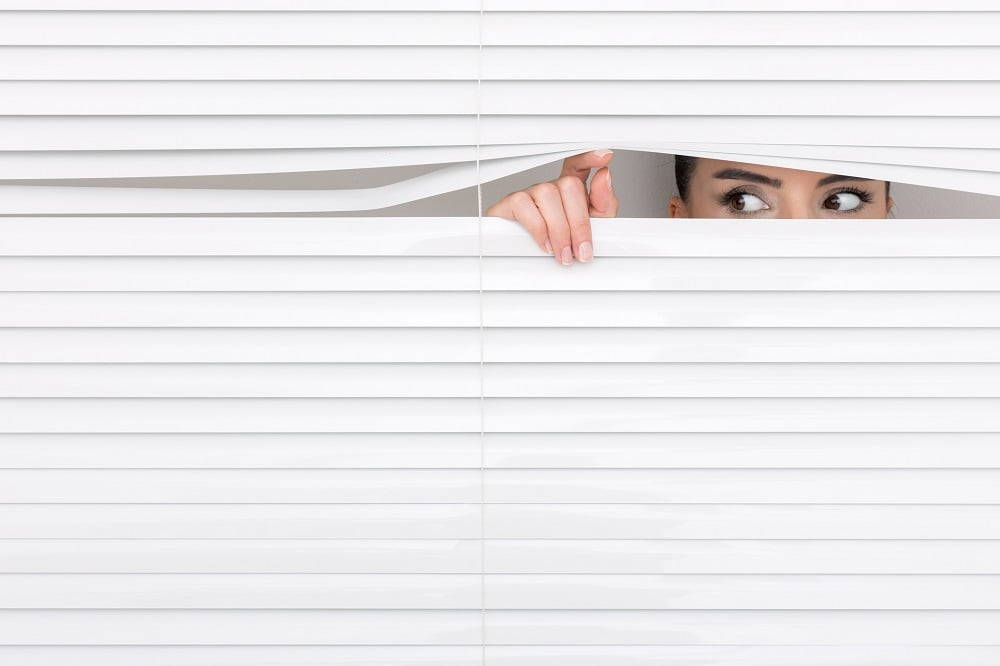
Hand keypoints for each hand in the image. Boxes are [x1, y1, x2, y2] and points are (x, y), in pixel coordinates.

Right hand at [485, 149, 618, 264]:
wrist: (531, 265)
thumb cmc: (562, 245)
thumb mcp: (593, 227)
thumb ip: (604, 203)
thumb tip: (604, 176)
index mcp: (570, 191)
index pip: (578, 164)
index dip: (589, 157)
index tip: (605, 157)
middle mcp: (550, 188)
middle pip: (569, 185)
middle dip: (579, 223)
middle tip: (581, 251)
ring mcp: (530, 194)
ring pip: (548, 195)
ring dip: (559, 230)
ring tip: (563, 253)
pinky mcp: (510, 204)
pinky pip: (524, 205)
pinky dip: (538, 228)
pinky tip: (545, 244)